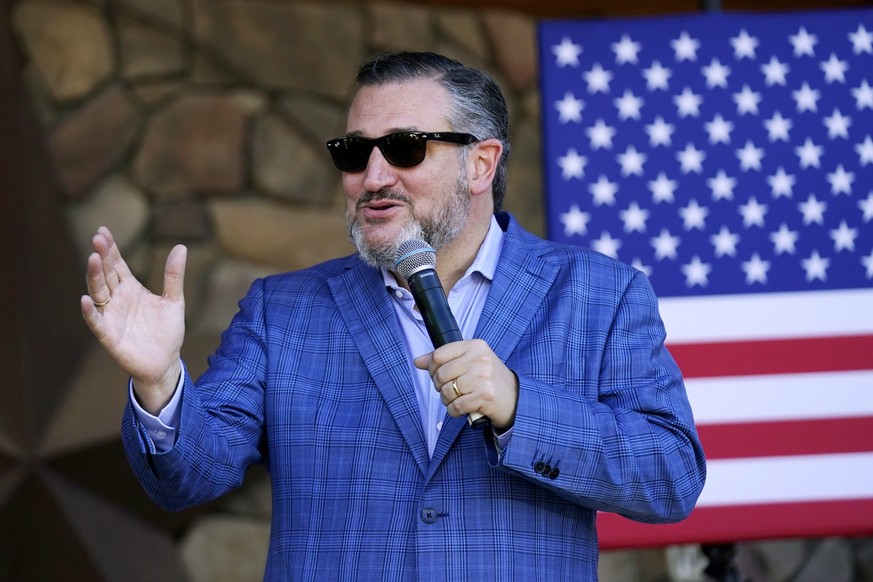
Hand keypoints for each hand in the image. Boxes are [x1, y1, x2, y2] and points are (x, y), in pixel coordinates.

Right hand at [80, 226, 186, 413]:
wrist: (166, 362)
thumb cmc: (167, 332)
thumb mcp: (174, 300)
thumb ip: (174, 276)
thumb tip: (180, 246)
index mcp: (131, 288)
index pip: (117, 264)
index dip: (110, 249)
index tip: (103, 231)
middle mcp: (117, 299)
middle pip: (106, 274)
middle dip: (101, 256)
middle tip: (97, 238)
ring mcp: (111, 316)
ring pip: (99, 293)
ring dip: (94, 276)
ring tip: (92, 258)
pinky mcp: (110, 336)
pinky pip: (97, 322)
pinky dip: (91, 312)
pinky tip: (86, 299)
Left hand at [414, 339, 517, 429]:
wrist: (516, 398)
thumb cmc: (490, 380)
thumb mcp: (470, 362)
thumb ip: (444, 359)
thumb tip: (418, 361)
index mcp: (475, 346)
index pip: (439, 354)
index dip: (432, 368)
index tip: (438, 375)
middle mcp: (479, 359)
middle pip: (440, 374)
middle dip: (440, 386)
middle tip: (450, 390)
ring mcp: (483, 377)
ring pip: (446, 391)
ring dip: (447, 400)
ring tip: (458, 399)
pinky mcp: (485, 395)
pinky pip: (456, 406)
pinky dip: (454, 411)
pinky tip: (462, 409)